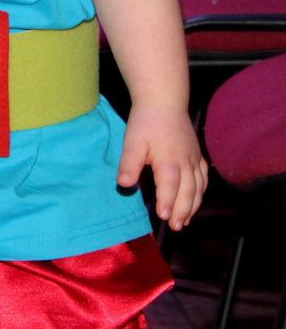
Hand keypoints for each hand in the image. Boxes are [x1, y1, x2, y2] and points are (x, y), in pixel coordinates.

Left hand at [117, 103, 207, 230]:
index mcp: (168, 159)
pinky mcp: (197, 155)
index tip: (164, 217)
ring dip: (193, 205)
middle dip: (183, 210)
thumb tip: (123, 184)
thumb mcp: (132, 141)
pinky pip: (204, 177)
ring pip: (198, 187)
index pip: (170, 185)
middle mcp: (185, 162)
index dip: (168, 202)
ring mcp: (194, 158)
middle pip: (188, 190)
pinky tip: (196, 201)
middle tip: (176, 227)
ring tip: (186, 221)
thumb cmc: (146, 122)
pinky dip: (202, 192)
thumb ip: (129, 163)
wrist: (164, 101)